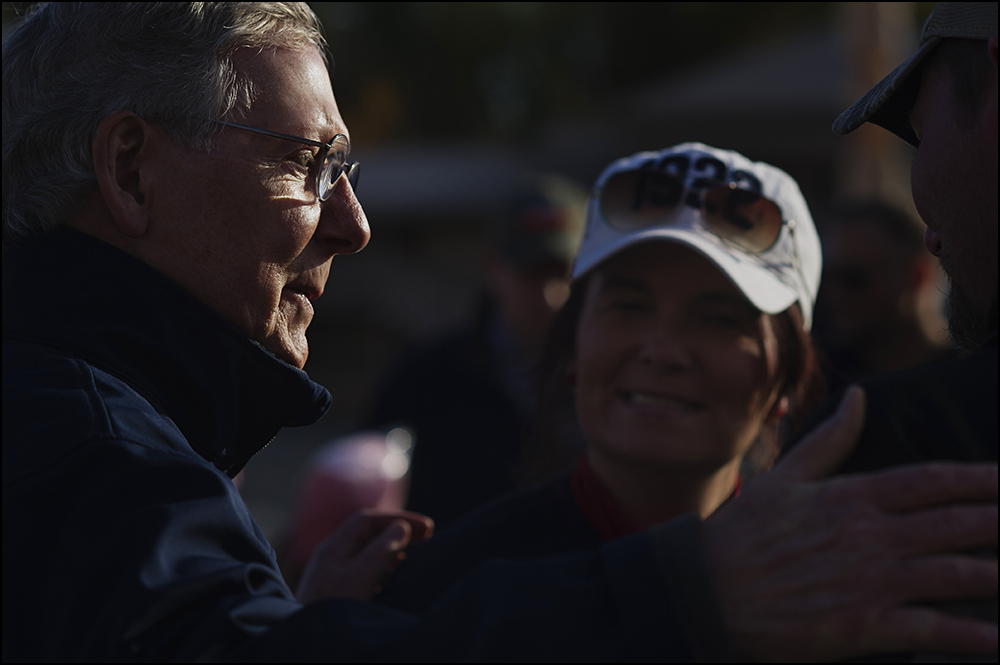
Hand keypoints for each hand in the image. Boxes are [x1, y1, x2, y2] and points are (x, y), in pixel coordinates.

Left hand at [295, 509, 433, 603]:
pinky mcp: (336, 593)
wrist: (306, 647)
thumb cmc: (329, 613)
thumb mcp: (358, 580)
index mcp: (332, 550)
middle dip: (397, 529)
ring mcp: (332, 576)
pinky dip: (385, 563)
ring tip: (416, 549)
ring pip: (366, 550)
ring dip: (392, 545)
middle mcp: (331, 558)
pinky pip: (364, 568)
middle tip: (427, 534)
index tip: (427, 527)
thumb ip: (380, 552)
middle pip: (367, 533)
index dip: (397, 518)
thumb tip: (401, 528)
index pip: (367, 521)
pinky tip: (396, 572)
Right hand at [704, 385, 997, 660]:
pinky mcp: (865, 627)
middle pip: (957, 523)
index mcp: (851, 497)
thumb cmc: (743, 534)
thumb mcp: (784, 478)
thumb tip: (859, 397)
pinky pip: (933, 631)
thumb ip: (830, 440)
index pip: (931, 481)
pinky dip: (974, 635)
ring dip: (999, 573)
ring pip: (956, 573)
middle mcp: (869, 535)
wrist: (707, 591)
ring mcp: (870, 582)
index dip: (980, 479)